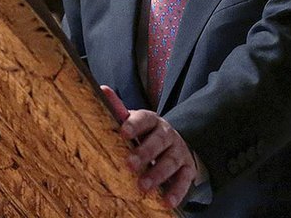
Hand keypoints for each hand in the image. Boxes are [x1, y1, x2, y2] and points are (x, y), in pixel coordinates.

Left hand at [100, 85, 195, 208]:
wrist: (175, 143)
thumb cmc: (146, 133)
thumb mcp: (134, 121)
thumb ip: (119, 109)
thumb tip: (101, 89)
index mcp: (152, 120)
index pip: (144, 119)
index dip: (134, 125)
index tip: (123, 133)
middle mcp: (167, 134)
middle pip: (158, 141)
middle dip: (145, 153)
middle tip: (130, 164)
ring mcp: (179, 151)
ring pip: (171, 161)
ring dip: (158, 174)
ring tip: (143, 187)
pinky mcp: (188, 168)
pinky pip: (184, 180)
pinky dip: (176, 191)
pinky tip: (166, 202)